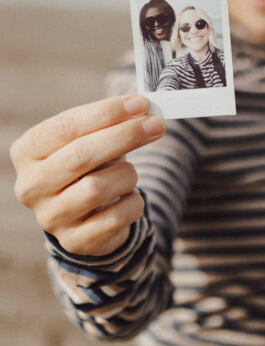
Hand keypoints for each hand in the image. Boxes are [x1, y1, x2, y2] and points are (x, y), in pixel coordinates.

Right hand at [11, 95, 163, 255]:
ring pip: (97, 188)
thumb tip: (143, 110)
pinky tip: (129, 197)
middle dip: (124, 136)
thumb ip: (109, 122)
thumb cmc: (87, 164)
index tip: (140, 104)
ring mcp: (50, 217)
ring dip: (127, 174)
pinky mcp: (75, 241)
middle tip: (155, 124)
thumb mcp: (88, 138)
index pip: (66, 127)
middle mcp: (31, 186)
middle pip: (80, 156)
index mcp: (27, 152)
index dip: (106, 113)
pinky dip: (133, 202)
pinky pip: (116, 217)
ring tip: (130, 171)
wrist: (84, 213)